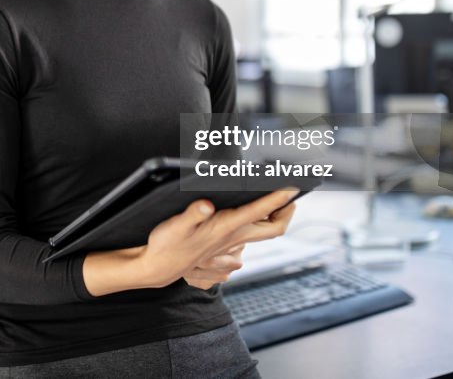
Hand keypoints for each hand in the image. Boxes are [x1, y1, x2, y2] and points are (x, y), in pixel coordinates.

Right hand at [141, 189, 297, 288]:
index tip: (293, 185)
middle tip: (291, 193)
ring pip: (264, 232)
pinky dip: (258, 222)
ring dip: (273, 215)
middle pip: (274, 228)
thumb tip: (206, 204)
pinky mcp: (226, 244)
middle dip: (287, 210)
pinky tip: (251, 211)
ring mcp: (232, 243)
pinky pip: (251, 235)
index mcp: (226, 228)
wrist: (159, 267)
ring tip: (276, 198)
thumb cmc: (167, 245)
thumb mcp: (175, 226)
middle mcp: (234, 237)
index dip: (278, 198)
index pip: (261, 212)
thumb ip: (192, 214)